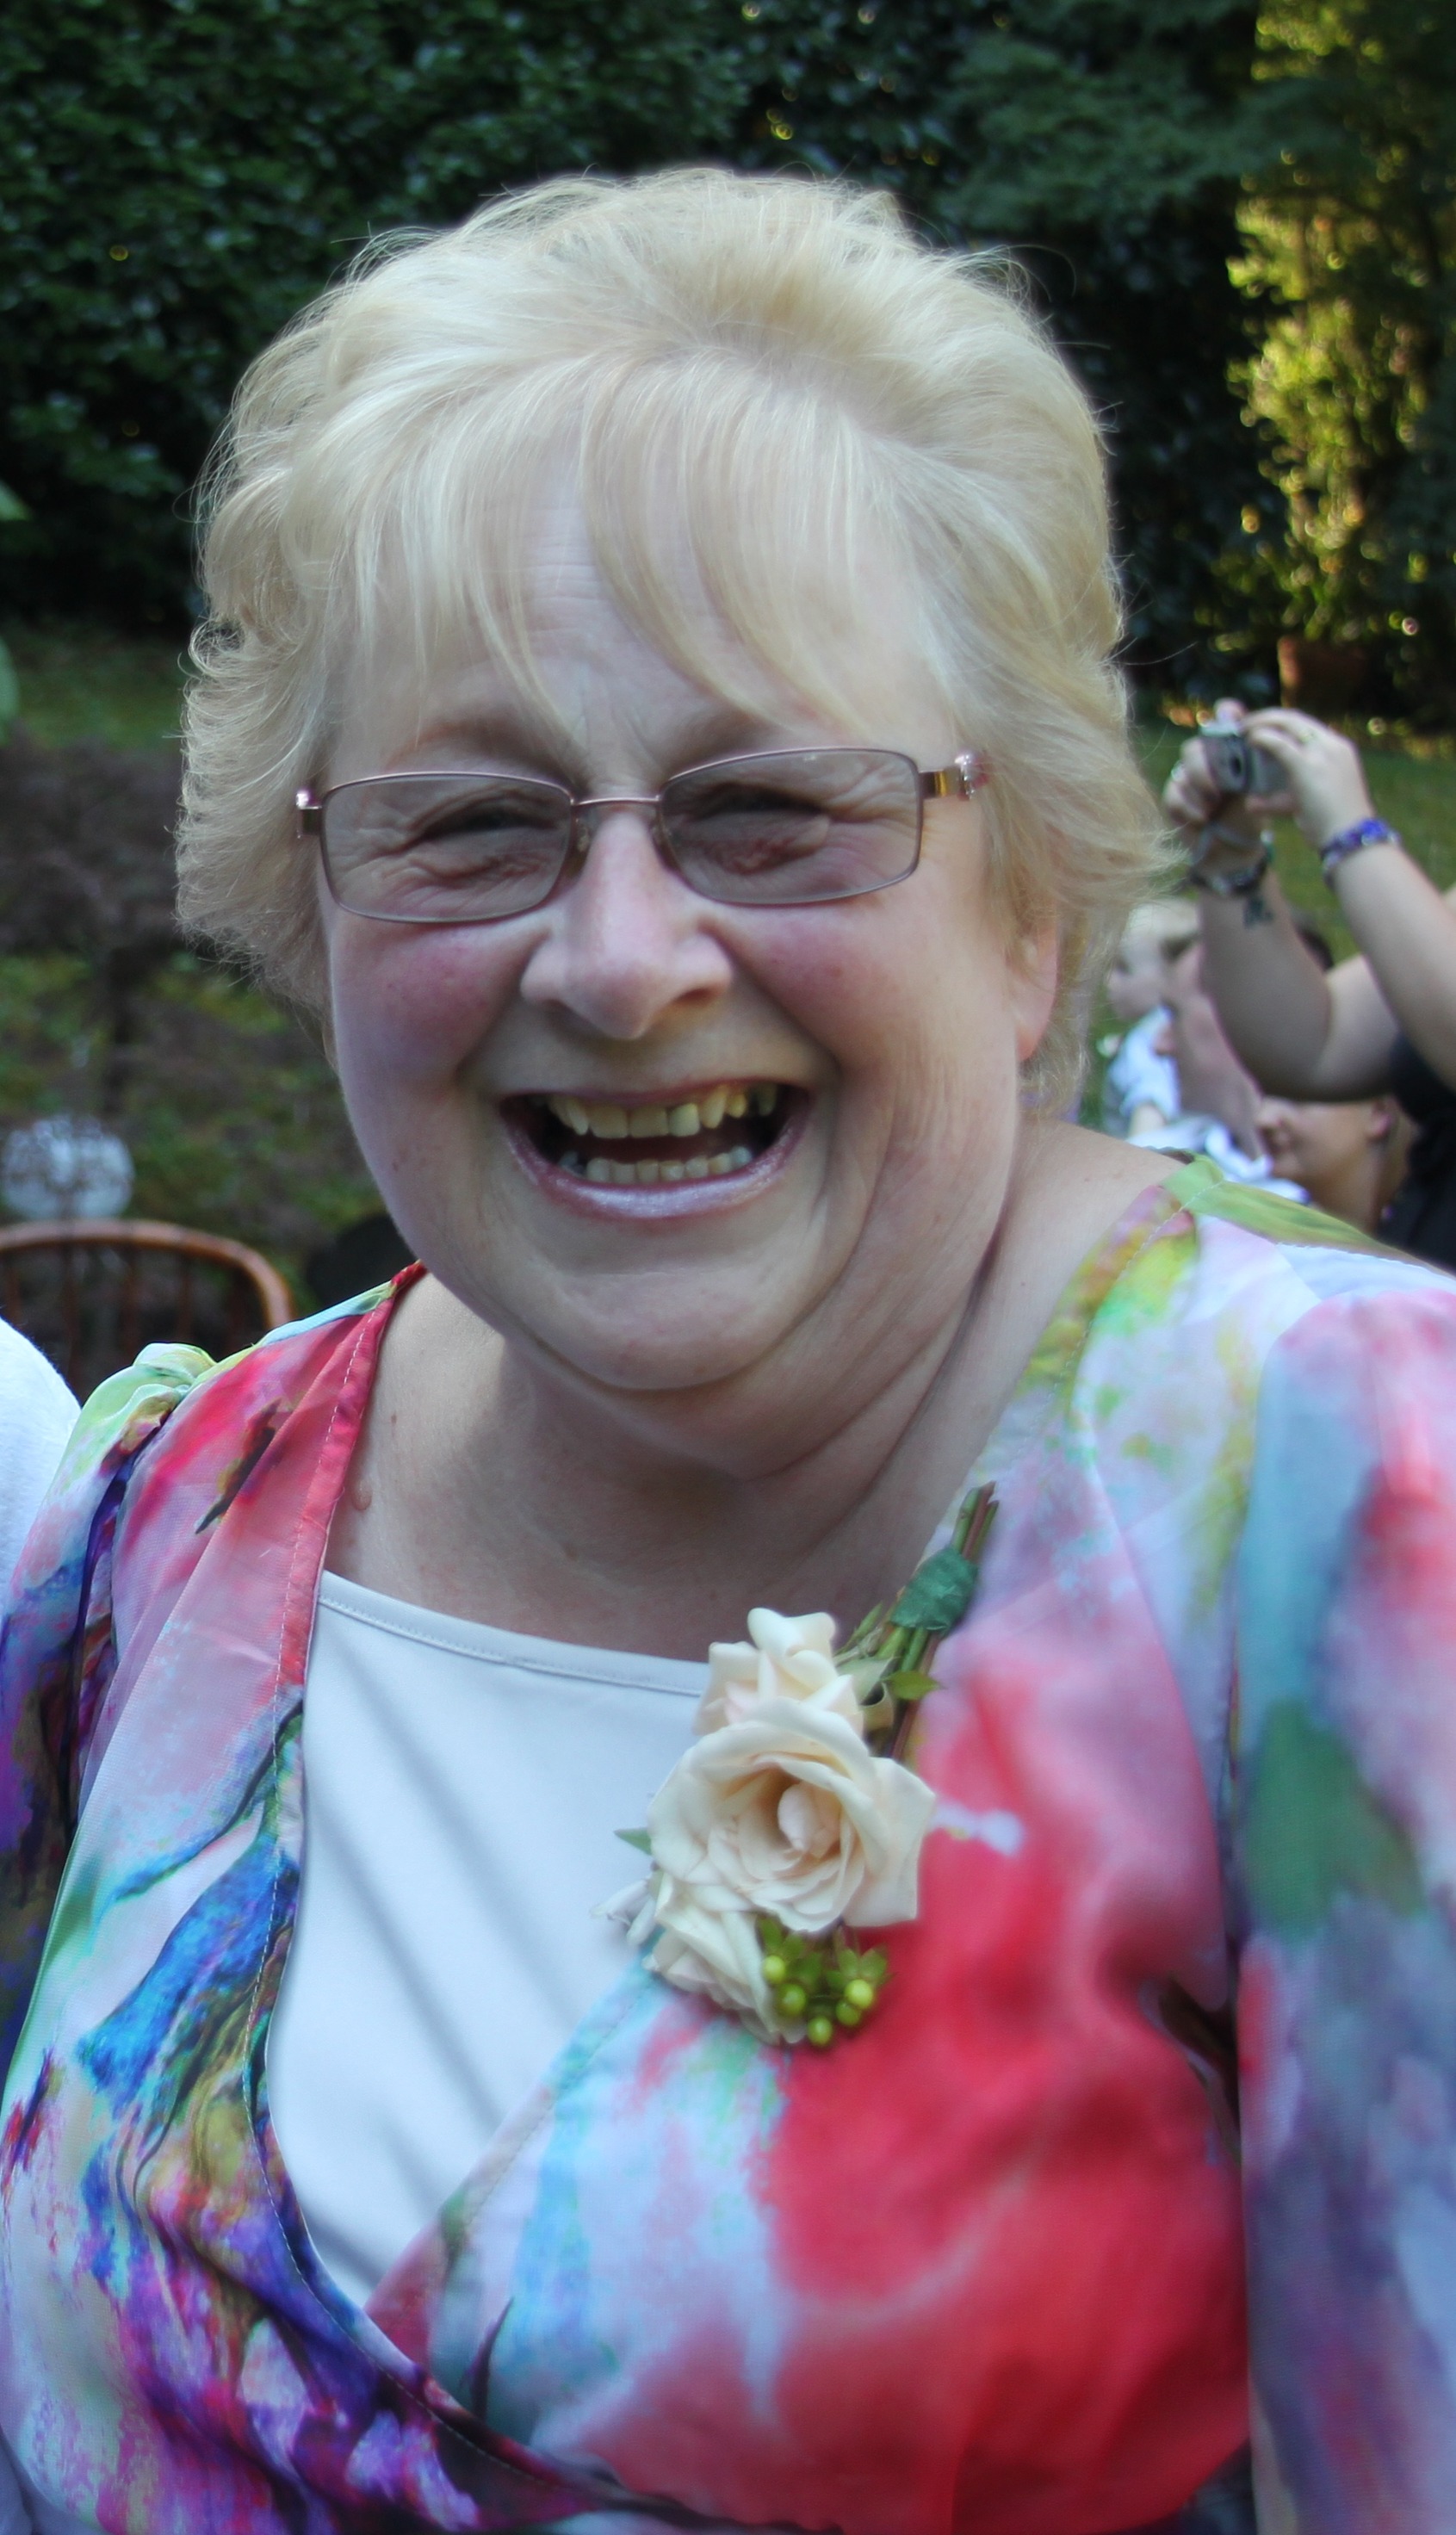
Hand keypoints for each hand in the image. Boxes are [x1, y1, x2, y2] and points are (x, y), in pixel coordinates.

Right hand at [1162, 700, 1266, 877]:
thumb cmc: (1248, 816)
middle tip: (1219, 790)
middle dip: (1206, 769)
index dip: (1224, 719)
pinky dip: (1189, 808)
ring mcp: (1186, 779)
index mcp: (1227, 752)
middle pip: (1193, 748)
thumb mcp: (1258, 789)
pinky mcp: (1174, 799)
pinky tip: (1203, 819)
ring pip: (1182, 772)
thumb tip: (1249, 732)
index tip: (1233, 727)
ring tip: (1213, 810)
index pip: (1220, 722)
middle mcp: (1204, 760)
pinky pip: (1173, 794)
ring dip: (1199, 793)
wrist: (1234, 851)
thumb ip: (1251, 759)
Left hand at [1242, 709, 1375, 850]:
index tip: (1263, 727)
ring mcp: (1323, 752)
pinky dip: (1262, 737)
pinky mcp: (1308, 765)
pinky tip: (1250, 739)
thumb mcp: (1308, 803)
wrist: (1349, 837)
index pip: (1307, 726)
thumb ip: (1281, 799)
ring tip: (1243, 728)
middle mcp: (1333, 745)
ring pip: (1288, 722)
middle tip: (1246, 724)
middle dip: (1268, 716)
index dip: (1282, 723)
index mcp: (1339, 750)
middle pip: (1296, 718)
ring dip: (1262, 721)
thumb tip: (1251, 803)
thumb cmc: (1332, 826)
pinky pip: (1279, 743)